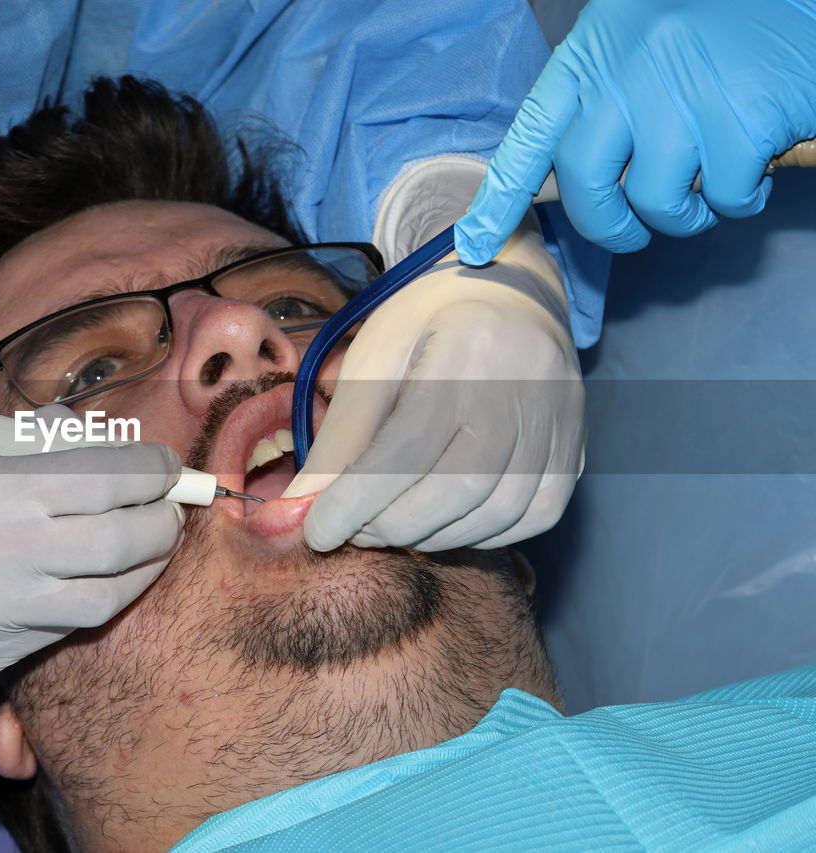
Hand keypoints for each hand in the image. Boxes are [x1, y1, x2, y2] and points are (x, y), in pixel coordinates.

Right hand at [0, 441, 183, 696]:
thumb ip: (9, 450)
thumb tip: (84, 433)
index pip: (95, 472)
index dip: (146, 468)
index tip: (163, 463)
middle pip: (117, 535)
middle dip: (163, 518)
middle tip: (173, 505)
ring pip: (106, 593)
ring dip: (146, 567)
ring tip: (153, 543)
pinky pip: (63, 629)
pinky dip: (97, 600)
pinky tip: (103, 581)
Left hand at [286, 223, 582, 551]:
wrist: (505, 291)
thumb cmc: (425, 322)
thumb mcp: (372, 360)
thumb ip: (342, 437)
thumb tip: (304, 507)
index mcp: (467, 348)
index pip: (407, 448)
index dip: (357, 501)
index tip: (318, 530)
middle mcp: (527, 385)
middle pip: (457, 489)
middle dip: (392, 525)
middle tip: (352, 529)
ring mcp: (561, 420)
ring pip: (496, 513)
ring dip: (432, 535)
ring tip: (388, 524)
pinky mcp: (576, 447)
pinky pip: (532, 516)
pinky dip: (480, 532)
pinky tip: (443, 519)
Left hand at [455, 0, 815, 262]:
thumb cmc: (719, 23)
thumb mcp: (638, 46)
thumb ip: (601, 103)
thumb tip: (570, 180)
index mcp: (593, 53)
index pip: (530, 137)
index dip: (499, 198)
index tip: (475, 244)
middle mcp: (627, 69)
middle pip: (583, 182)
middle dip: (607, 225)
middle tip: (632, 232)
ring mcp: (683, 92)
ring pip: (654, 199)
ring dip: (682, 215)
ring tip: (707, 188)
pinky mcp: (741, 117)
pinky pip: (723, 195)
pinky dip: (738, 198)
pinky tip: (753, 166)